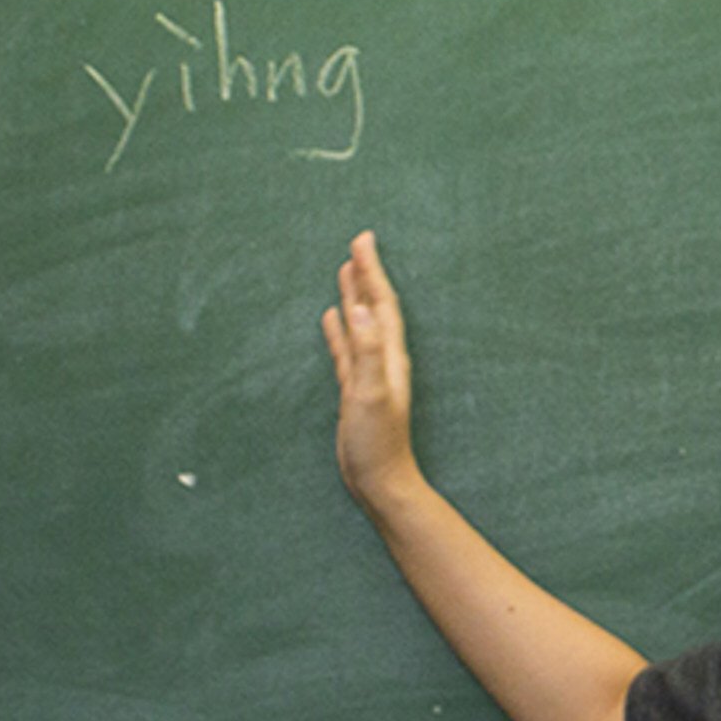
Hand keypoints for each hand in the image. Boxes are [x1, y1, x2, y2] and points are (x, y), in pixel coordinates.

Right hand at [322, 231, 422, 510]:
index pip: (380, 303)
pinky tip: (332, 317)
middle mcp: (382, 358)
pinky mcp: (355, 387)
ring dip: (353, 296)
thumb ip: (367, 350)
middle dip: (365, 274)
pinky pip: (346, 348)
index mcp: (389, 355)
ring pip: (359, 323)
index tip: (362, 240)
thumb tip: (357, 308)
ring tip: (345, 270)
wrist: (380, 480)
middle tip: (357, 244)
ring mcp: (368, 372)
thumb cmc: (378, 442)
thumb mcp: (370, 392)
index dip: (371, 271)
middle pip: (373, 306)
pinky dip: (340, 329)